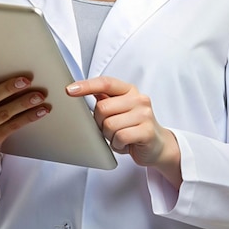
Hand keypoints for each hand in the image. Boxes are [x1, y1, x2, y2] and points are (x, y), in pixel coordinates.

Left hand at [66, 76, 181, 187]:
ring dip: (109, 136)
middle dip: (100, 122)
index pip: (105, 82)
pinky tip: (125, 144)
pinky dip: (118, 144)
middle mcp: (139, 98)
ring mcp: (145, 114)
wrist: (158, 145)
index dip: (86, 86)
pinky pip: (120, 137)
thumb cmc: (133, 126)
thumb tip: (80, 91)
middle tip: (109, 129)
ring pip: (109, 125)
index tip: (70, 90)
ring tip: (119, 137)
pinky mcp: (147, 131)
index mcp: (129, 90)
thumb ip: (105, 100)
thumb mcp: (120, 109)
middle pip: (103, 108)